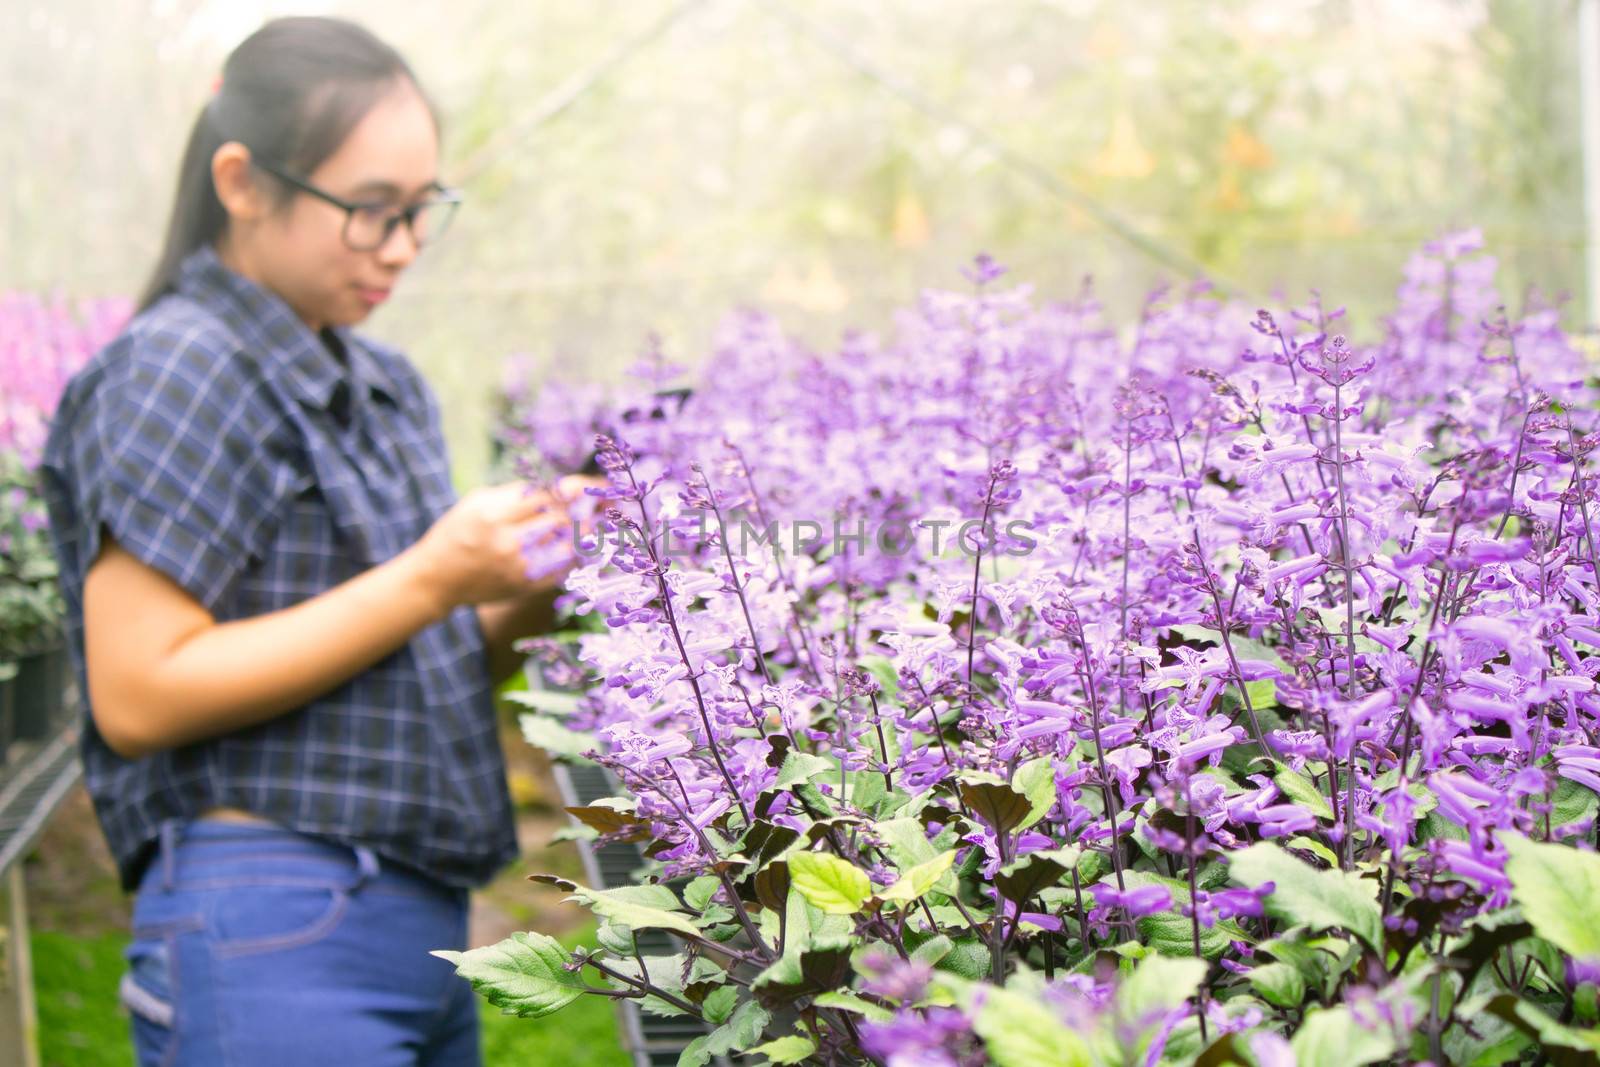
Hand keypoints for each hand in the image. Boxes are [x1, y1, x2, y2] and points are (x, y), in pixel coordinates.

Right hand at [407, 482, 574, 610]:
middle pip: (560, 519)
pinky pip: (562, 570)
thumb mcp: (477, 502)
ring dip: (579, 532)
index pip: (545, 496)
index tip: (578, 486)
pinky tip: (575, 545)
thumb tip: (555, 485)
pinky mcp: (525, 587)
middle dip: (577, 509)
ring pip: (567, 545)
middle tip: (590, 504)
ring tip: (586, 523)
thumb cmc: (456, 532)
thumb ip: (515, 493)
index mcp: (494, 515)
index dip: (568, 489)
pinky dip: (573, 556)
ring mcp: (518, 568)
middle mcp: (508, 542)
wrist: (437, 578)